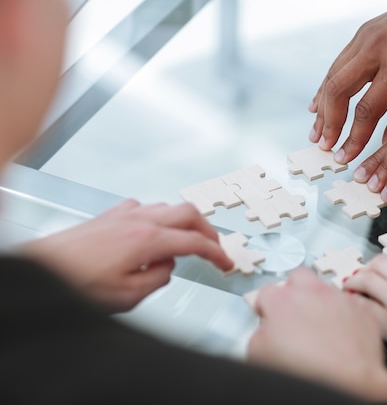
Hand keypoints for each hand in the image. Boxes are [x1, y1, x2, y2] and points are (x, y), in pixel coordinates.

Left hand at [21, 199, 232, 311]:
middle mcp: (139, 221)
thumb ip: (158, 278)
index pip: (195, 242)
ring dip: (184, 222)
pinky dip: (157, 217)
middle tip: (215, 247)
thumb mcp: (127, 296)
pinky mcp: (110, 215)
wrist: (43, 270)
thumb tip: (168, 266)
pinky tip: (151, 229)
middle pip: (188, 214)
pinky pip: (143, 207)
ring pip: (168, 207)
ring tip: (187, 240)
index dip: (216, 253)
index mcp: (148, 240)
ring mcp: (124, 214)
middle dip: (208, 230)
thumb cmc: (77, 284)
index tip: (225, 263)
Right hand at [247, 267, 386, 402]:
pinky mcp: (364, 314)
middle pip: (300, 276)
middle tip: (294, 310)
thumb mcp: (259, 354)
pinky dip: (346, 317)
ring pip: (328, 290)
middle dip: (295, 289)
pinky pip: (352, 307)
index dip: (266, 305)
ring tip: (320, 328)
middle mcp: (313, 294)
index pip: (267, 291)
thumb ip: (261, 333)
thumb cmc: (305, 372)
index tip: (268, 313)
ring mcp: (341, 301)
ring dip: (322, 303)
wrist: (346, 384)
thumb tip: (265, 331)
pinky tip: (342, 336)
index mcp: (283, 301)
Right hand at [310, 0, 386, 163]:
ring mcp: (365, 37)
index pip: (367, 109)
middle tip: (325, 145)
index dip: (354, 137)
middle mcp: (377, 48)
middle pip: (339, 90)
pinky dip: (326, 85)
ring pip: (333, 75)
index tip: (347, 155)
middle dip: (329, 123)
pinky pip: (337, 63)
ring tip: (317, 131)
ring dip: (323, 107)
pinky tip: (320, 103)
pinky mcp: (362, 33)